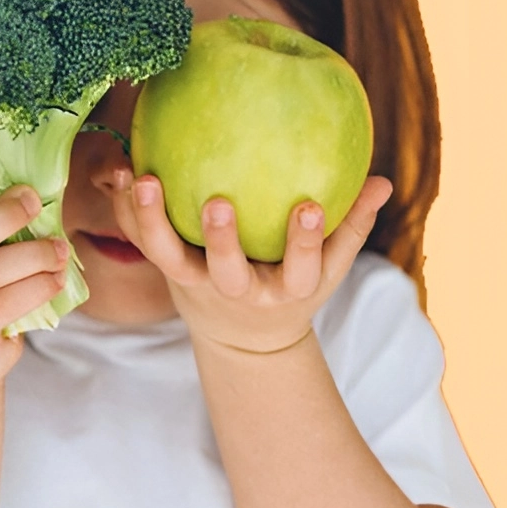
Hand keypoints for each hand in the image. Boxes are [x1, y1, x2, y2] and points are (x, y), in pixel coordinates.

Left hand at [111, 173, 393, 352]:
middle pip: (227, 272)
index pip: (303, 269)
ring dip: (153, 222)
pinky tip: (121, 170)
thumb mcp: (328, 268)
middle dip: (223, 241)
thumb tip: (385, 180)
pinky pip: (143, 241)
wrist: (241, 337)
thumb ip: (353, 224)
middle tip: (217, 202)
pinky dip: (128, 211)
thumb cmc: (291, 286)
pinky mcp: (168, 273)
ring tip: (144, 180)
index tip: (311, 208)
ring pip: (169, 259)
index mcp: (286, 290)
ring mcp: (198, 284)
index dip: (307, 242)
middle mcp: (239, 291)